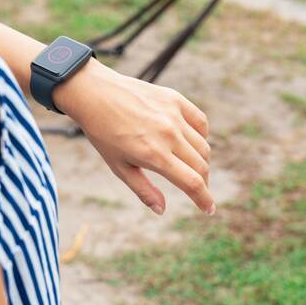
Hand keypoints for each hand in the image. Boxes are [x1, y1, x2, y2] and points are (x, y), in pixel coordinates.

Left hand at [55, 60, 214, 215]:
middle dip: (203, 183)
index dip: (204, 199)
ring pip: (203, 146)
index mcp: (154, 155)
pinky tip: (191, 142)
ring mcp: (173, 115)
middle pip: (201, 166)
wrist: (95, 94)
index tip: (209, 209)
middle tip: (196, 189)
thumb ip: (143, 190)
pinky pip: (201, 122)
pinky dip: (202, 136)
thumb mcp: (118, 167)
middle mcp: (168, 135)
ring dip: (201, 161)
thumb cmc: (103, 134)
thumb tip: (161, 210)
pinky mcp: (175, 99)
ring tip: (189, 166)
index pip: (192, 182)